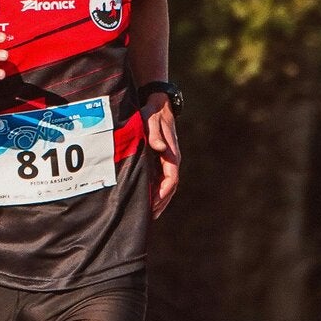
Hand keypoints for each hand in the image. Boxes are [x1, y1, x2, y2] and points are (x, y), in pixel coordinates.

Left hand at [142, 95, 179, 218]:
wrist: (157, 104)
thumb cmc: (152, 113)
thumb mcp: (151, 121)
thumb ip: (154, 134)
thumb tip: (160, 147)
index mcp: (171, 154)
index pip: (171, 178)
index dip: (163, 192)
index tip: (154, 203)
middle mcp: (172, 159)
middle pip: (170, 187)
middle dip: (161, 202)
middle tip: (150, 216)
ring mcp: (167, 161)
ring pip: (166, 186)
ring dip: (160, 200)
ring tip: (150, 214)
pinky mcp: (161, 160)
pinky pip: (160, 180)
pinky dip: (156, 192)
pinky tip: (148, 201)